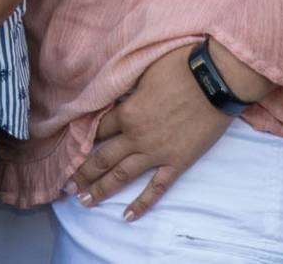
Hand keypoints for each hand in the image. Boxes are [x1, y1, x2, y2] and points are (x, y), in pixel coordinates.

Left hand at [67, 43, 260, 220]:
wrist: (216, 80)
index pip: (97, 129)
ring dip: (101, 190)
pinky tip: (128, 216)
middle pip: (102, 158)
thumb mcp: (144, 70)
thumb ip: (129, 87)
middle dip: (83, 173)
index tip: (68, 150)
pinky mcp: (177, 162)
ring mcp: (156, 153)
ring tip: (84, 202)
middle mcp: (136, 137)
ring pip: (122, 176)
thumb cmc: (180, 67)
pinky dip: (142, 203)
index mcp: (126, 112)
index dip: (81, 140)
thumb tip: (117, 91)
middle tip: (66, 187)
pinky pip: (157, 187)